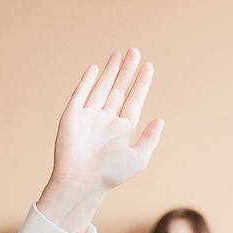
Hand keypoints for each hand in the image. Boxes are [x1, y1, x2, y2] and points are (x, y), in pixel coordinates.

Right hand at [40, 48, 164, 227]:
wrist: (81, 181)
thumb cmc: (110, 174)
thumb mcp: (138, 158)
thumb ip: (150, 138)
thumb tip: (160, 120)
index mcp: (123, 129)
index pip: (134, 99)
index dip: (141, 82)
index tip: (148, 66)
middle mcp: (106, 120)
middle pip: (119, 89)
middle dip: (127, 71)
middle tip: (134, 52)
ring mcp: (89, 117)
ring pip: (102, 87)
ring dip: (111, 71)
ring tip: (119, 54)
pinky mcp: (72, 115)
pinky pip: (81, 94)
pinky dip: (87, 80)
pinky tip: (96, 68)